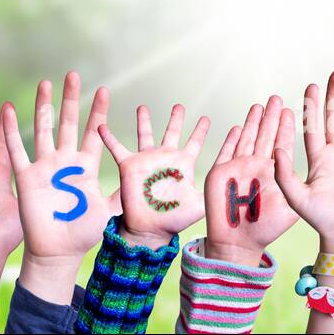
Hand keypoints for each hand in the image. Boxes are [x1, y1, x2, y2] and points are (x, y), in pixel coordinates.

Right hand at [2, 72, 113, 303]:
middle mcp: (65, 162)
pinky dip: (10, 131)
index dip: (97, 112)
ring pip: (43, 129)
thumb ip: (125, 193)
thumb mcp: (109, 210)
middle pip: (68, 123)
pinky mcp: (26, 178)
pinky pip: (17, 150)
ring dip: (44, 106)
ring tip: (45, 83)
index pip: (93, 133)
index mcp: (85, 167)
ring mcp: (45, 167)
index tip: (103, 90)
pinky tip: (6, 111)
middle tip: (73, 75)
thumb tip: (151, 183)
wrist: (58, 252)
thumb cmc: (84, 233)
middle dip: (71, 99)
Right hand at [98, 104, 209, 243]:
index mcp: (184, 164)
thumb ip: (213, 189)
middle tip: (179, 106)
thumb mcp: (200, 203)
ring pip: (145, 134)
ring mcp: (147, 160)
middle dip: (175, 119)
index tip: (207, 118)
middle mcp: (166, 158)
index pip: (195, 142)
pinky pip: (117, 148)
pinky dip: (108, 136)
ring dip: (143, 121)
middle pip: (172, 132)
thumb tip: (232, 181)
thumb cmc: (175, 219)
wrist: (151, 229)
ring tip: (142, 107)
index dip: (201, 130)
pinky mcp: (130, 166)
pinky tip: (102, 124)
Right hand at [203, 96, 298, 265]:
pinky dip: (231, 139)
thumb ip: (295, 185)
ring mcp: (238, 169)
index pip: (281, 144)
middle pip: (264, 136)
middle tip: (276, 98)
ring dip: (252, 122)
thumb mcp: (290, 206)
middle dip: (270, 117)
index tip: (291, 109)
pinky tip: (237, 126)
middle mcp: (257, 167)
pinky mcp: (220, 174)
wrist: (238, 243)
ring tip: (259, 105)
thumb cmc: (265, 229)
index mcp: (274, 172)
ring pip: (246, 139)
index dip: (285, 126)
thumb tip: (311, 168)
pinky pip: (226, 152)